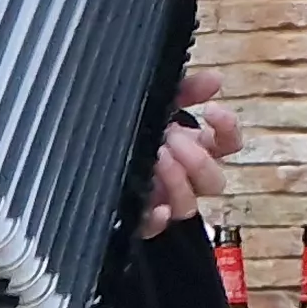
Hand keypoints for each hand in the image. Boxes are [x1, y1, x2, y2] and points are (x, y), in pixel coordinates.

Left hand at [141, 69, 246, 235]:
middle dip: (198, 159)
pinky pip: (153, 227)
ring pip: (189, 205)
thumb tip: (215, 80)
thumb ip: (184, 89)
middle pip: (214, 181)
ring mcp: (162, 200)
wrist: (79, 151)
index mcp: (192, 147)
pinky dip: (157, 219)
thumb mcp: (153, 101)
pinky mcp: (140, 219)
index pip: (226, 144)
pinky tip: (157, 209)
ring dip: (179, 182)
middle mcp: (183, 177)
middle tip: (173, 139)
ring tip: (159, 158)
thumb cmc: (125, 125)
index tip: (212, 111)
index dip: (227, 129)